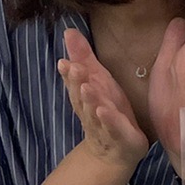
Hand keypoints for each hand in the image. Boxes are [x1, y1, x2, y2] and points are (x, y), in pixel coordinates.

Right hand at [58, 29, 147, 171]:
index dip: (69, 74)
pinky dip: (108, 120)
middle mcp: (91, 111)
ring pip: (94, 112)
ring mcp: (104, 126)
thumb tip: (68, 31)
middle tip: (73, 67)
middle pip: (81, 97)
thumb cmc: (107, 111)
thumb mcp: (99, 82)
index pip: (75, 83)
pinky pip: (114, 128)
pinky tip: (104, 110)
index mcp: (86, 97)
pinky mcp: (121, 137)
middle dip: (76, 82)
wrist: (115, 153)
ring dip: (90, 100)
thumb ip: (84, 58)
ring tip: (86, 86)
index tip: (63, 61)